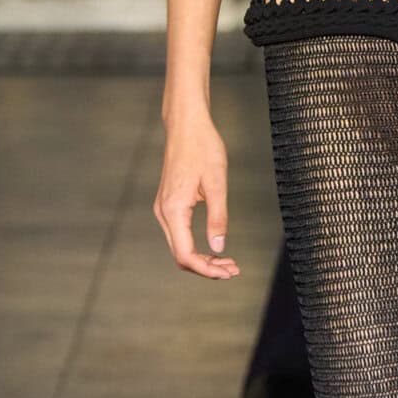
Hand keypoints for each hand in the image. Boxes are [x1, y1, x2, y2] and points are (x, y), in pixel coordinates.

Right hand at [154, 113, 239, 278]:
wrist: (186, 126)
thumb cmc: (202, 148)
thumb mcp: (217, 183)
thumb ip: (218, 217)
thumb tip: (219, 246)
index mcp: (174, 209)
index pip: (186, 254)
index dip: (207, 269)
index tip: (228, 272)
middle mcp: (164, 212)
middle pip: (181, 255)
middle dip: (207, 268)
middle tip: (233, 270)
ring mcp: (164, 209)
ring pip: (180, 247)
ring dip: (203, 259)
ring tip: (228, 263)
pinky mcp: (169, 205)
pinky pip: (180, 235)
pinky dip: (197, 246)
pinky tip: (215, 248)